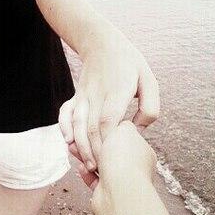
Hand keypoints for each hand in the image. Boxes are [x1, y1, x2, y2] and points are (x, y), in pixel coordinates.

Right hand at [59, 36, 159, 171]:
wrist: (102, 42)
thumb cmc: (129, 63)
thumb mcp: (149, 80)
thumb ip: (150, 106)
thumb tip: (138, 129)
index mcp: (116, 92)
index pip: (107, 120)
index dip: (107, 141)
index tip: (113, 158)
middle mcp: (96, 95)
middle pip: (89, 127)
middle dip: (93, 151)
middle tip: (100, 171)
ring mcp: (83, 95)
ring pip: (76, 123)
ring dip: (79, 145)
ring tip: (86, 164)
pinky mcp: (76, 96)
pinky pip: (65, 113)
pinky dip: (63, 127)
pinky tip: (67, 141)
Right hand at [69, 120, 157, 209]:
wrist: (119, 191)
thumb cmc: (124, 160)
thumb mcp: (124, 129)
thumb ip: (121, 125)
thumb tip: (119, 125)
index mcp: (141, 149)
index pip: (122, 135)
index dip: (106, 129)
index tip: (93, 125)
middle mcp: (133, 165)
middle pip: (109, 150)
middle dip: (92, 143)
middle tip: (79, 137)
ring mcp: (121, 179)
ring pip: (100, 164)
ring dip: (86, 156)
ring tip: (73, 148)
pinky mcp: (107, 191)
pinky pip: (95, 179)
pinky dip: (87, 173)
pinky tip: (81, 166)